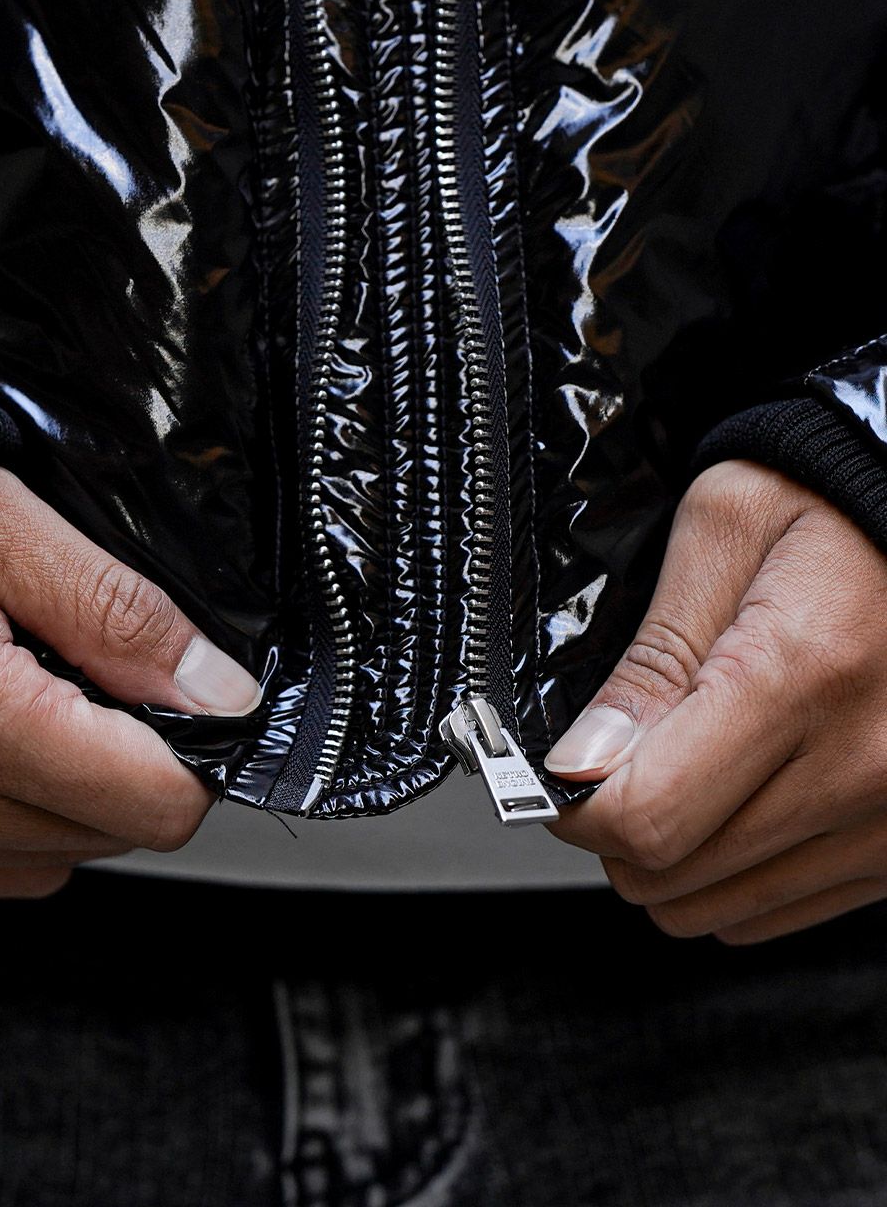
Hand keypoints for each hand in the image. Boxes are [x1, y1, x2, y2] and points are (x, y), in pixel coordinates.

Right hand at [0, 466, 259, 897]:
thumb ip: (113, 609)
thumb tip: (217, 688)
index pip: (162, 802)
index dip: (201, 741)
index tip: (188, 683)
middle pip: (120, 832)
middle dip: (139, 754)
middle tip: (92, 666)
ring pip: (62, 851)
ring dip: (78, 782)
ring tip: (33, 689)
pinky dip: (16, 804)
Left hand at [543, 459, 886, 943]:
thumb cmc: (829, 507)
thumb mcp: (721, 537)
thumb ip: (650, 660)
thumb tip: (582, 763)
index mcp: (803, 674)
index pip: (652, 816)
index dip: (577, 807)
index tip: (559, 777)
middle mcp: (865, 763)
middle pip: (677, 876)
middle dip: (616, 828)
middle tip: (618, 761)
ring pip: (723, 909)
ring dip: (676, 856)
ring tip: (685, 770)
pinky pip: (784, 908)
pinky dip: (737, 870)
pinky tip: (739, 795)